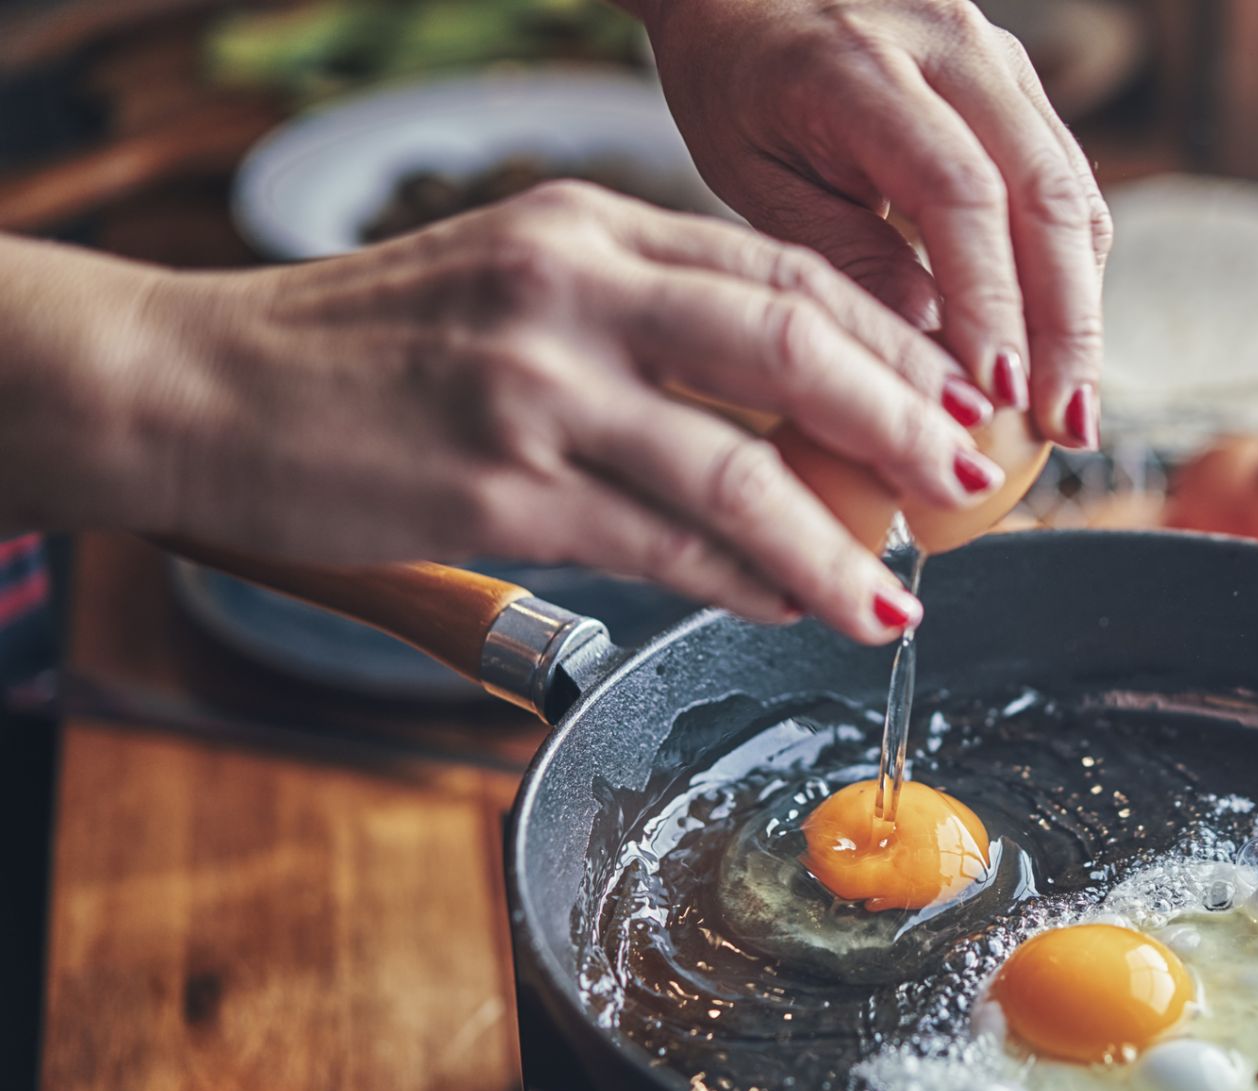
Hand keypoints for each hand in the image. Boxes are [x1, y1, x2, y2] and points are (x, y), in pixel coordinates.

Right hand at [2, 184, 1007, 642]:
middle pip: (790, 344)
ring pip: (740, 467)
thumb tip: (785, 407)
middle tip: (965, 481)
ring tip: (894, 595)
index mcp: (587, 226)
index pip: (780, 271)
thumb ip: (642, 321)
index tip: (949, 397)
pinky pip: (663, 545)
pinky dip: (742, 582)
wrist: (200, 385)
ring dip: (837, 544)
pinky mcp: (500, 490)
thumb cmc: (368, 347)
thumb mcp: (515, 283)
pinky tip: (789, 605)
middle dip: (902, 421)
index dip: (888, 342)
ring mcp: (535, 389)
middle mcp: (571, 289)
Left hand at [639, 0, 1112, 448]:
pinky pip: (1065, 185)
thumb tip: (931, 355)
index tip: (998, 395)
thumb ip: (841, 254)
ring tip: (1073, 407)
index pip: (960, 193)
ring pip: (1072, 193)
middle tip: (1066, 425)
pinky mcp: (1018, 83)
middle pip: (1045, 195)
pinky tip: (1057, 348)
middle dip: (1066, 325)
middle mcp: (951, 47)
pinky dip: (1069, 273)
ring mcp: (997, 59)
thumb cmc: (735, 83)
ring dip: (1082, 309)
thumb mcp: (753, 175)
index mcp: (862, 67)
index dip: (991, 301)